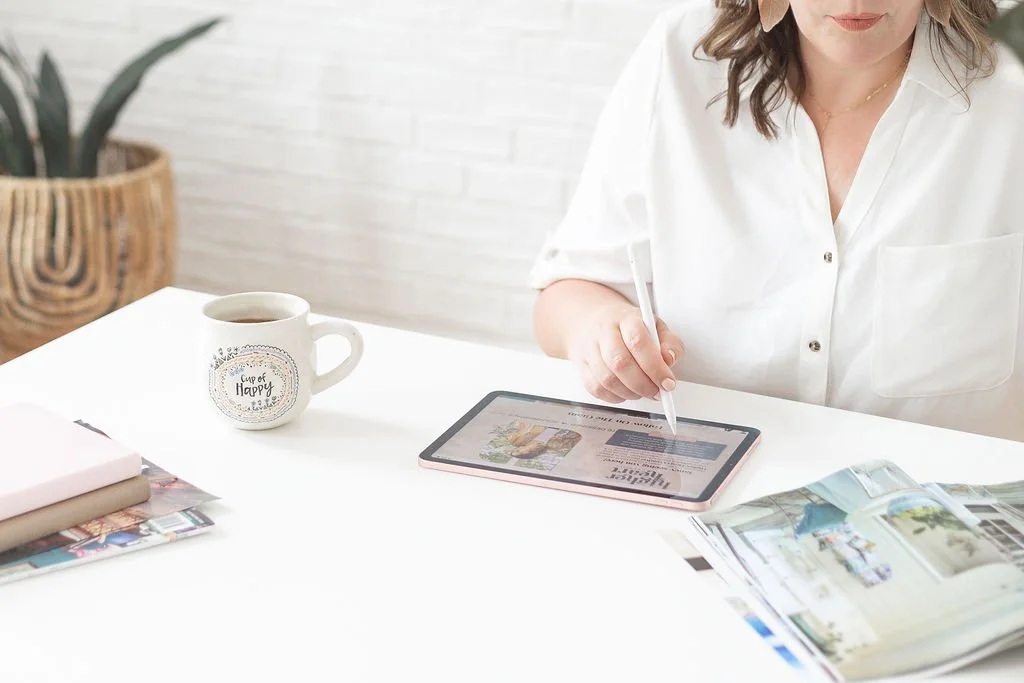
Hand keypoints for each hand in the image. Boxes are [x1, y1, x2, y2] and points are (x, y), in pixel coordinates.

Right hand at [566, 301, 683, 403]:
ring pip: (607, 379)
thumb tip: (670, 359)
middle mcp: (605, 332)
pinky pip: (596, 388)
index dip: (655, 366)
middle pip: (620, 363)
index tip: (667, 382)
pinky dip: (615, 397)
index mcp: (626, 319)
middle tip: (657, 392)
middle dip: (643, 385)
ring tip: (642, 392)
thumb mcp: (656, 327)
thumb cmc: (629, 326)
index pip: (638, 342)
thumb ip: (669, 343)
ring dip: (630, 393)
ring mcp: (590, 349)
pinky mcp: (582, 366)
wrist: (594, 320)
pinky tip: (625, 392)